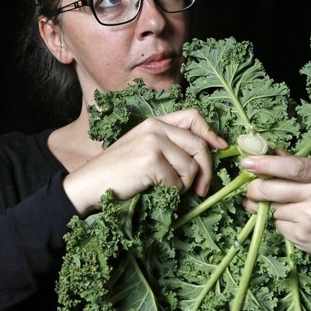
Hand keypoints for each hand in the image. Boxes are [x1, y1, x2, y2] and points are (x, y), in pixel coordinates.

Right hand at [64, 109, 226, 215]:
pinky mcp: (151, 162)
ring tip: (168, 190)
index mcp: (154, 122)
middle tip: (202, 189)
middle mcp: (155, 128)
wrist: (89, 185)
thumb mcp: (142, 148)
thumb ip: (169, 145)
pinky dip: (171, 193)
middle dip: (207, 171)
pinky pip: (177, 182)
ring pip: (191, 167)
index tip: (221, 148)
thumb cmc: (117, 172)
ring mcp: (153, 143)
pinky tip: (155, 191)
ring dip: (185, 185)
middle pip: (199, 145)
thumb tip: (206, 153)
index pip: (193, 117)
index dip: (211, 132)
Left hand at [240, 150, 310, 308]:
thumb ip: (299, 165)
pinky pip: (277, 225)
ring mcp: (309, 218)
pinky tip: (293, 220)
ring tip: (279, 205)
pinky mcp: (302, 237)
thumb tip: (270, 151)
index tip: (246, 163)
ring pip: (271, 208)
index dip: (265, 164)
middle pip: (270, 189)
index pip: (290, 166)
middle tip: (251, 189)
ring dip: (267, 207)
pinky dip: (278, 222)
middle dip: (254, 189)